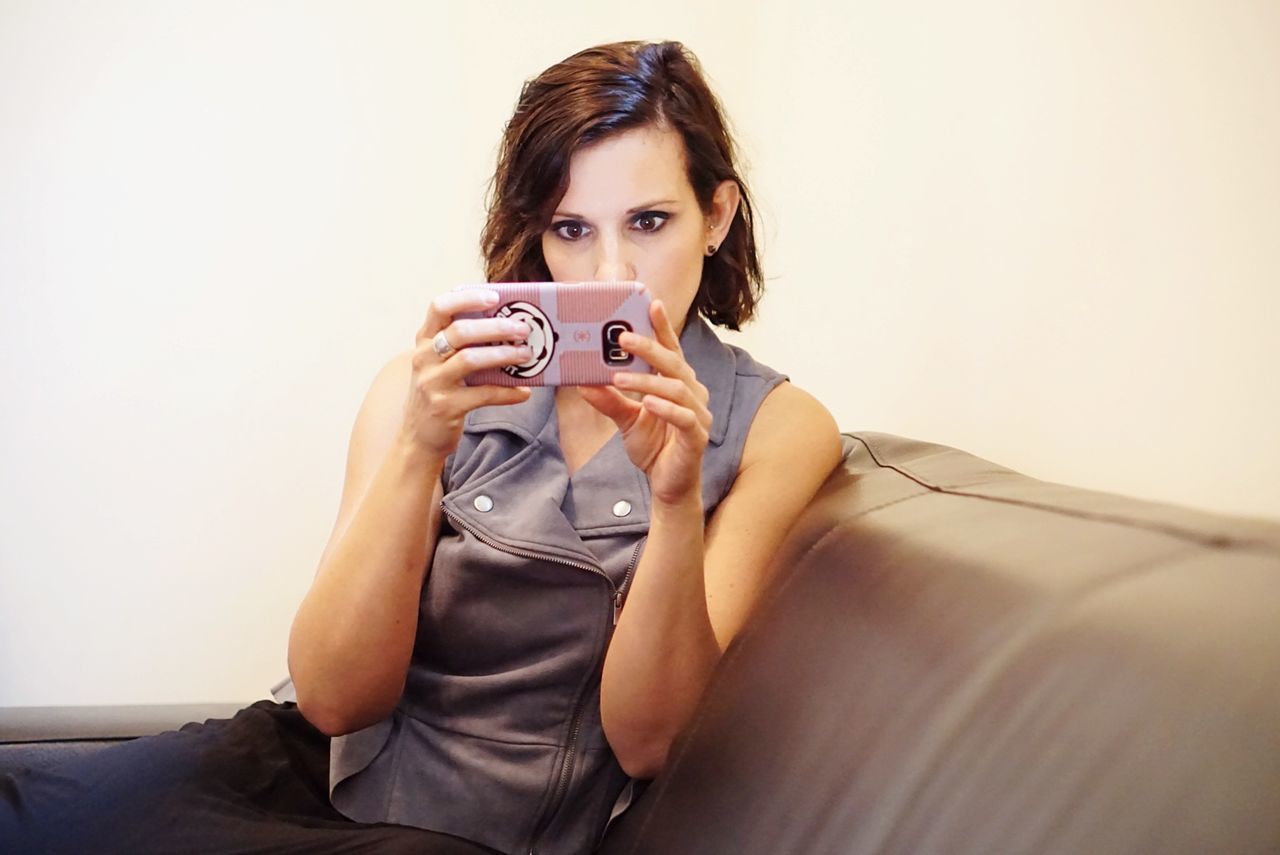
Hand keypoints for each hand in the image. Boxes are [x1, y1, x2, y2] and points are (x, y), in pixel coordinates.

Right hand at [403, 289, 533, 457]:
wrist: (418, 439)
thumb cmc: (438, 394)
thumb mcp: (441, 365)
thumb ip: (463, 346)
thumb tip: (509, 328)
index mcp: (424, 341)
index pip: (439, 307)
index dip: (466, 298)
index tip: (493, 296)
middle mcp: (423, 358)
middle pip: (460, 332)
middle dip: (496, 327)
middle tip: (523, 329)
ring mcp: (432, 383)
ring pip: (470, 359)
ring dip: (503, 355)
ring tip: (527, 355)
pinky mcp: (445, 407)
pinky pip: (482, 394)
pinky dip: (507, 392)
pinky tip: (523, 392)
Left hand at [579, 300, 711, 505]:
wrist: (668, 486)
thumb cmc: (654, 447)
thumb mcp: (626, 420)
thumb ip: (608, 400)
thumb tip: (582, 381)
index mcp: (677, 383)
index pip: (671, 350)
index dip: (662, 327)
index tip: (651, 303)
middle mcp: (692, 393)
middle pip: (673, 363)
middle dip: (649, 348)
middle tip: (623, 337)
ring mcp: (698, 415)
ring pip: (676, 389)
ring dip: (648, 381)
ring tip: (620, 378)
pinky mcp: (697, 437)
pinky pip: (684, 418)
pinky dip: (666, 408)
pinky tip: (648, 403)